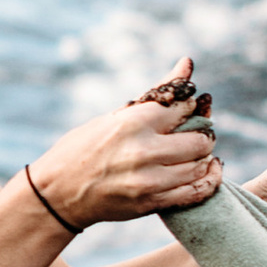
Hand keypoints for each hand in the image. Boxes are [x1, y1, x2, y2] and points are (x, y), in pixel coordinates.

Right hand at [29, 56, 222, 227]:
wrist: (58, 194)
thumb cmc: (83, 148)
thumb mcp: (116, 116)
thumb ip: (157, 93)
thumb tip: (188, 63)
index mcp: (133, 123)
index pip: (183, 107)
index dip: (189, 108)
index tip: (184, 112)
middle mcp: (143, 151)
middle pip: (199, 139)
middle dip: (202, 134)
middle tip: (196, 134)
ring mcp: (149, 181)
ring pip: (200, 165)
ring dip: (203, 157)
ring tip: (196, 153)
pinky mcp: (151, 203)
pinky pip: (196, 192)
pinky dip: (209, 180)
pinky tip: (208, 170)